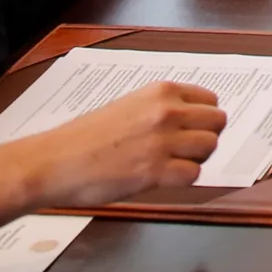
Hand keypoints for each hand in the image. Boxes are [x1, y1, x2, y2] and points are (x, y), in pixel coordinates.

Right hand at [0, 82, 226, 224]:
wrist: (54, 162)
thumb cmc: (84, 138)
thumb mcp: (128, 107)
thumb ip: (161, 109)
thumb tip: (191, 121)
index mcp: (160, 91)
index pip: (210, 100)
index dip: (204, 118)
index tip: (193, 129)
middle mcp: (166, 111)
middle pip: (218, 122)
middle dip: (205, 137)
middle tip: (185, 150)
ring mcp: (163, 141)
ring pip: (210, 148)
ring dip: (195, 159)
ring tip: (170, 164)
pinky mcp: (155, 171)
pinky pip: (193, 175)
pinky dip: (181, 180)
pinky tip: (160, 178)